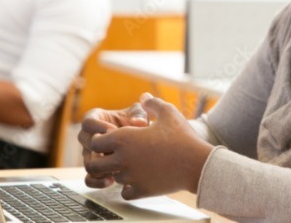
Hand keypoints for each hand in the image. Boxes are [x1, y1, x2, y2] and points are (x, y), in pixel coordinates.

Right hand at [79, 98, 150, 187]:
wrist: (139, 139)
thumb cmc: (135, 121)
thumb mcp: (138, 114)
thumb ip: (138, 115)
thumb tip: (138, 122)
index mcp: (95, 118)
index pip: (87, 122)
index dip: (98, 127)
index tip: (113, 130)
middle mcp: (88, 136)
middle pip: (85, 141)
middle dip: (100, 146)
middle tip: (116, 149)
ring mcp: (90, 154)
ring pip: (87, 161)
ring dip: (100, 165)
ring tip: (115, 167)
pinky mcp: (95, 169)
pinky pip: (89, 179)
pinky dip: (97, 181)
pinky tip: (111, 181)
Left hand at [83, 93, 213, 199]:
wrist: (196, 163)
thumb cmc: (182, 136)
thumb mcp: (168, 112)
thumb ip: (152, 103)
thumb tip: (144, 97)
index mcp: (124, 138)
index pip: (94, 142)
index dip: (101, 140)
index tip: (112, 139)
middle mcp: (122, 159)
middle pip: (94, 165)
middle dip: (100, 160)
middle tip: (113, 156)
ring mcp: (131, 177)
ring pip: (112, 178)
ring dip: (119, 172)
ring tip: (133, 165)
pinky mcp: (141, 191)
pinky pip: (125, 193)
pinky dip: (130, 187)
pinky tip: (140, 178)